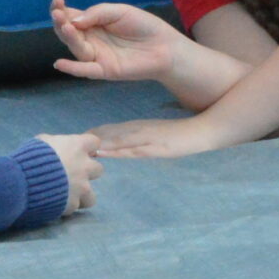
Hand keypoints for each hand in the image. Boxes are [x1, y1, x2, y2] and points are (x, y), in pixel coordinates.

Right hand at [32, 133, 103, 214]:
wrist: (25, 181)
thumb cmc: (32, 156)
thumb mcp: (41, 141)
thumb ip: (55, 143)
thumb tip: (57, 146)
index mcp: (77, 147)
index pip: (94, 142)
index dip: (87, 147)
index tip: (78, 151)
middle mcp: (84, 167)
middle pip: (98, 169)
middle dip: (87, 172)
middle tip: (73, 174)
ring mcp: (81, 187)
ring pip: (92, 196)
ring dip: (81, 195)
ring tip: (68, 195)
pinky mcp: (73, 204)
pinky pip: (73, 206)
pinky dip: (66, 206)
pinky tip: (56, 203)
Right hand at [49, 0, 184, 84]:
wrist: (165, 45)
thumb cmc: (143, 26)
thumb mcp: (119, 11)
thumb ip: (97, 13)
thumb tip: (73, 20)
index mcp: (92, 24)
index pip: (71, 17)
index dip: (61, 9)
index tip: (56, 0)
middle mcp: (90, 40)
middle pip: (69, 33)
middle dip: (61, 22)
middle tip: (57, 13)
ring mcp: (96, 56)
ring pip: (77, 48)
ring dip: (69, 38)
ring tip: (65, 26)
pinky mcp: (105, 70)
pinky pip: (86, 70)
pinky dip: (72, 69)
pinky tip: (60, 64)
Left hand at [89, 116, 234, 159]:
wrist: (206, 131)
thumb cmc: (185, 133)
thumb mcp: (161, 133)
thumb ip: (146, 135)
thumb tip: (130, 139)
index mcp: (142, 127)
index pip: (114, 129)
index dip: (97, 132)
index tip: (79, 135)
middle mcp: (142, 131)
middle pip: (112, 133)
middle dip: (93, 138)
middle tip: (71, 142)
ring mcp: (149, 139)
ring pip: (120, 140)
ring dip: (101, 143)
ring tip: (83, 145)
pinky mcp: (157, 148)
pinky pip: (134, 149)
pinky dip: (118, 150)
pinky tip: (106, 152)